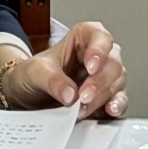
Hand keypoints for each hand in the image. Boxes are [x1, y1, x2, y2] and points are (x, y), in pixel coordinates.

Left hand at [0, 21, 126, 118]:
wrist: (27, 96)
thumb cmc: (33, 75)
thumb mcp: (34, 72)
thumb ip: (51, 80)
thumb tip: (71, 95)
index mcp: (82, 39)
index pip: (99, 36)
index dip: (99, 50)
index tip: (91, 66)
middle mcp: (99, 56)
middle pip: (112, 63)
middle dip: (99, 81)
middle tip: (83, 96)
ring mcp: (105, 77)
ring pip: (117, 82)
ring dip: (102, 97)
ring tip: (83, 109)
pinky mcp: (108, 97)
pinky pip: (120, 100)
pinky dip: (117, 106)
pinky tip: (110, 112)